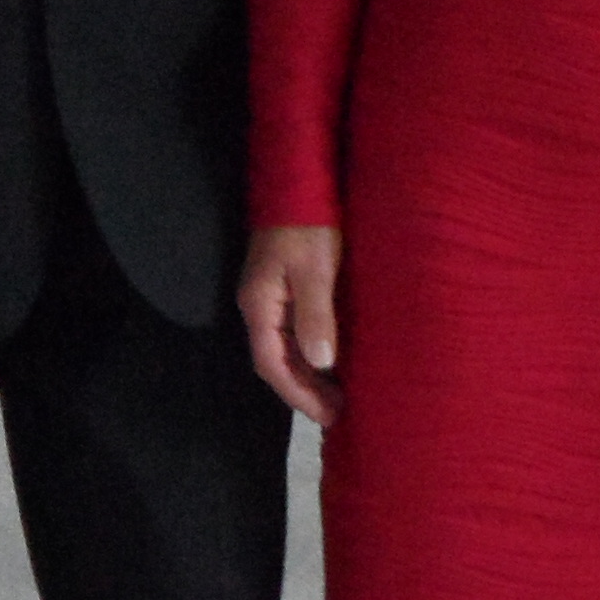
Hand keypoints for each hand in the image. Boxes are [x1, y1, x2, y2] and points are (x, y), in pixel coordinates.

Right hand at [237, 224, 343, 424]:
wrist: (299, 183)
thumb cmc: (308, 224)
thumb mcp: (315, 269)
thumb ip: (315, 315)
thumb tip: (321, 363)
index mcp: (259, 306)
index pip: (271, 365)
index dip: (299, 394)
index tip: (327, 416)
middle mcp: (260, 307)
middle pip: (277, 362)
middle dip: (305, 391)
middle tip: (339, 415)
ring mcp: (271, 299)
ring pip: (286, 350)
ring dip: (310, 375)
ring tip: (340, 398)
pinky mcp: (286, 289)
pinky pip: (295, 332)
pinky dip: (313, 353)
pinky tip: (335, 363)